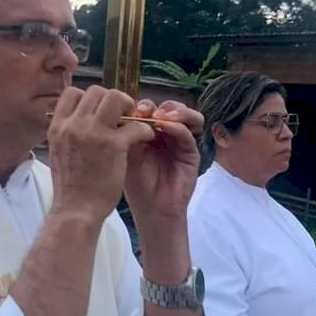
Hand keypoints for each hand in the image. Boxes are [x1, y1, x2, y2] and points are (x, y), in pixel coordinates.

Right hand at [47, 86, 154, 229]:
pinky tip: (146, 137)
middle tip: (122, 114)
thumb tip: (78, 119)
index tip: (100, 111)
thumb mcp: (58, 152)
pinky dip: (144, 129)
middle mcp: (73, 125)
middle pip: (96, 91)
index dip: (90, 98)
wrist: (75, 211)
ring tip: (134, 122)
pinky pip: (135, 124)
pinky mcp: (114, 145)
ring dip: (128, 107)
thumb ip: (67, 133)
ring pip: (116, 98)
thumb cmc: (70, 186)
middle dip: (112, 99)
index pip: (72, 93)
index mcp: (58, 126)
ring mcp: (93, 133)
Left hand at [123, 100, 202, 264]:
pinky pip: (188, 135)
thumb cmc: (135, 183)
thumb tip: (123, 108)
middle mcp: (167, 133)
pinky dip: (178, 127)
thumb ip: (128, 132)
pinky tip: (167, 126)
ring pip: (185, 115)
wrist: (151, 209)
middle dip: (158, 106)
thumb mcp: (127, 153)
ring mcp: (180, 142)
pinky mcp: (191, 153)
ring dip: (174, 111)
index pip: (150, 109)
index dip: (142, 106)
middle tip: (145, 111)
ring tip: (161, 116)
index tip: (131, 109)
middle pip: (169, 108)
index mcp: (150, 131)